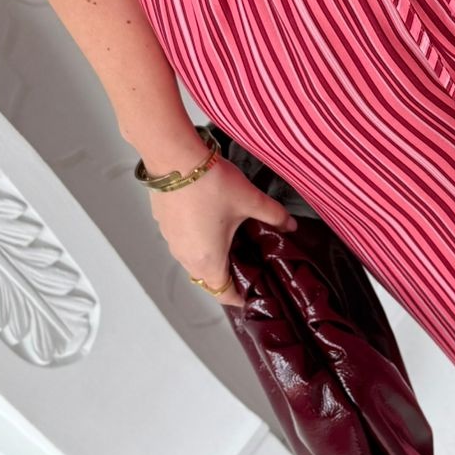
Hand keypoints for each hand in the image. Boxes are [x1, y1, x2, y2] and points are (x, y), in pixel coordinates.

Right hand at [149, 155, 295, 308]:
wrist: (173, 157)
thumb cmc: (209, 184)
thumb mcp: (250, 200)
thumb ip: (274, 216)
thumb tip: (290, 225)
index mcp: (208, 261)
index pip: (224, 295)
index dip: (240, 296)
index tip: (253, 291)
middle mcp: (186, 257)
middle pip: (208, 280)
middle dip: (228, 275)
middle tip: (248, 262)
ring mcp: (172, 241)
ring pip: (194, 261)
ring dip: (211, 256)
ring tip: (232, 239)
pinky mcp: (164, 225)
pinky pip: (183, 243)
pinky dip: (197, 240)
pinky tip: (211, 220)